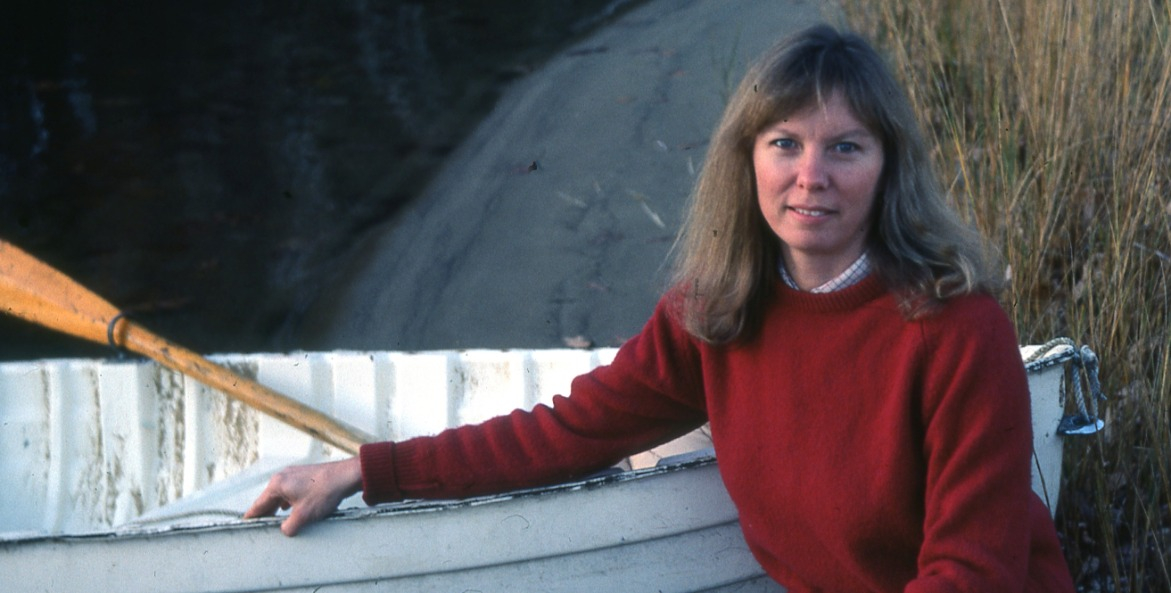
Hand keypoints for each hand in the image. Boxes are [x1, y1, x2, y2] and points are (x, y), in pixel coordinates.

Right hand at [244, 457, 362, 535]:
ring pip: (280, 495)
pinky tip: (291, 509)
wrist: (346, 476)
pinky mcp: (305, 476)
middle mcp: (283, 477)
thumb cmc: (324, 492)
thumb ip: (289, 527)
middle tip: (259, 526)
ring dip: (278, 508)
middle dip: (265, 513)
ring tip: (275, 520)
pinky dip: (288, 502)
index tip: (244, 524)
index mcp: (277, 484)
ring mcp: (294, 474)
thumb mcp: (303, 516)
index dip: (252, 516)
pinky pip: (290, 491)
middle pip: (268, 499)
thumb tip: (284, 530)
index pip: (259, 504)